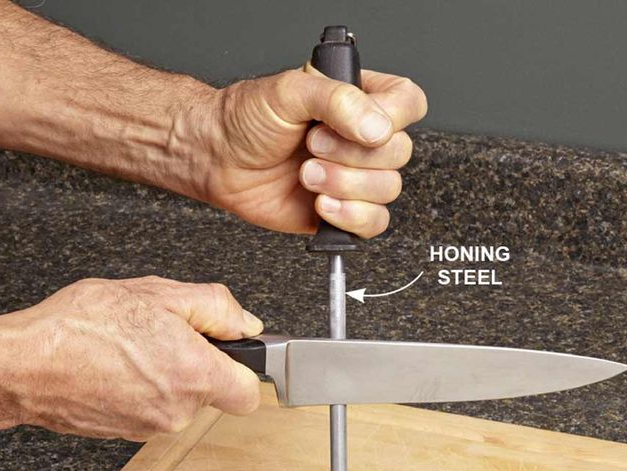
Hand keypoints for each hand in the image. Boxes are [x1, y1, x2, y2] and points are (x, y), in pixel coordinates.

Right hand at [0, 276, 262, 439]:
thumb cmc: (82, 328)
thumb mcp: (159, 293)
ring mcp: (151, 427)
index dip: (244, 370)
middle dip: (197, 363)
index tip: (231, 354)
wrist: (23, 364)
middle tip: (165, 334)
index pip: (249, 394)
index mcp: (195, 375)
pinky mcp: (127, 434)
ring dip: (168, 374)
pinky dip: (144, 389)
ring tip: (134, 348)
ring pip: (181, 400)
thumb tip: (247, 324)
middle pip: (211, 392)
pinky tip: (118, 366)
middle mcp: (178, 411)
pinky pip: (153, 409)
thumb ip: (216, 308)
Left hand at [191, 67, 426, 237]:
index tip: (356, 123)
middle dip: (352, 156)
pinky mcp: (344, 211)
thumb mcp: (288, 92)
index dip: (391, 118)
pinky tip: (321, 204)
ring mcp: (355, 177)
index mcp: (359, 99)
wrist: (218, 161)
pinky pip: (373, 223)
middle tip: (312, 147)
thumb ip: (337, 100)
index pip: (408, 103)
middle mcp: (361, 139)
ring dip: (345, 186)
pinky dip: (349, 216)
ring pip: (388, 190)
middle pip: (400, 153)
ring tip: (307, 175)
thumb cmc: (246, 120)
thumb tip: (378, 127)